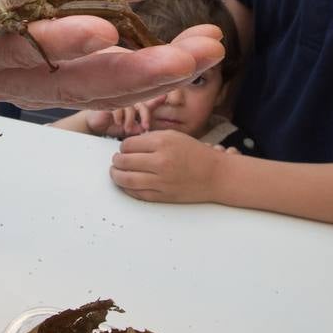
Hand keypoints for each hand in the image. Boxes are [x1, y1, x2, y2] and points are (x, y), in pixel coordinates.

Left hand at [0, 0, 223, 108]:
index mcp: (50, 70)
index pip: (114, 77)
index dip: (162, 68)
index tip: (210, 47)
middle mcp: (24, 79)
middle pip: (92, 86)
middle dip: (150, 74)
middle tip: (200, 56)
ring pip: (49, 72)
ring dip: (99, 61)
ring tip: (148, 50)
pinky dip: (42, 40)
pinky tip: (85, 28)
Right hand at [84, 96, 165, 136]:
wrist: (95, 124)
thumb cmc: (112, 126)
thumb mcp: (128, 129)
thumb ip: (138, 128)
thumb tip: (145, 130)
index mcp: (137, 107)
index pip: (150, 103)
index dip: (158, 100)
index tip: (165, 98)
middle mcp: (130, 102)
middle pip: (142, 104)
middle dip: (145, 116)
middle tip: (146, 127)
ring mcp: (120, 101)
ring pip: (130, 107)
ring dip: (130, 119)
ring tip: (127, 129)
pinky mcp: (110, 103)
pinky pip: (118, 107)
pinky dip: (119, 115)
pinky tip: (118, 122)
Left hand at [109, 130, 229, 202]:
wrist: (216, 175)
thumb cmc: (196, 154)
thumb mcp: (174, 136)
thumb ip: (151, 139)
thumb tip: (128, 145)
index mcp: (162, 143)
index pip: (128, 144)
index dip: (123, 147)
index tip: (124, 149)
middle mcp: (160, 161)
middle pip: (123, 161)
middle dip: (116, 161)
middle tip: (116, 161)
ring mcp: (161, 180)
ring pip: (126, 179)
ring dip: (116, 176)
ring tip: (115, 172)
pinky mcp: (163, 195)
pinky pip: (138, 193)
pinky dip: (127, 189)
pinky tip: (126, 184)